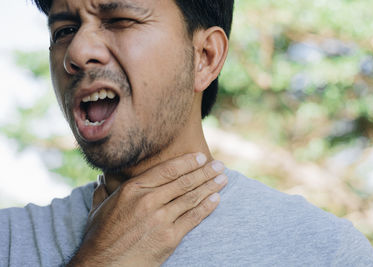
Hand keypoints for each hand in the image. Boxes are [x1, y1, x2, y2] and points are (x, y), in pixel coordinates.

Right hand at [67, 153, 227, 266]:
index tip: (201, 157)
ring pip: (191, 197)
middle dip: (205, 172)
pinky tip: (216, 199)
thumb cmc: (100, 237)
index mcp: (133, 189)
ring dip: (210, 187)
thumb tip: (103, 178)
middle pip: (184, 182)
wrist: (103, 266)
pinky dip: (206, 207)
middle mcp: (149, 200)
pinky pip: (193, 218)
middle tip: (220, 166)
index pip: (168, 170)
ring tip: (223, 179)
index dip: (188, 162)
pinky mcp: (169, 237)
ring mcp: (160, 219)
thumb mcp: (99, 209)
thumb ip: (104, 190)